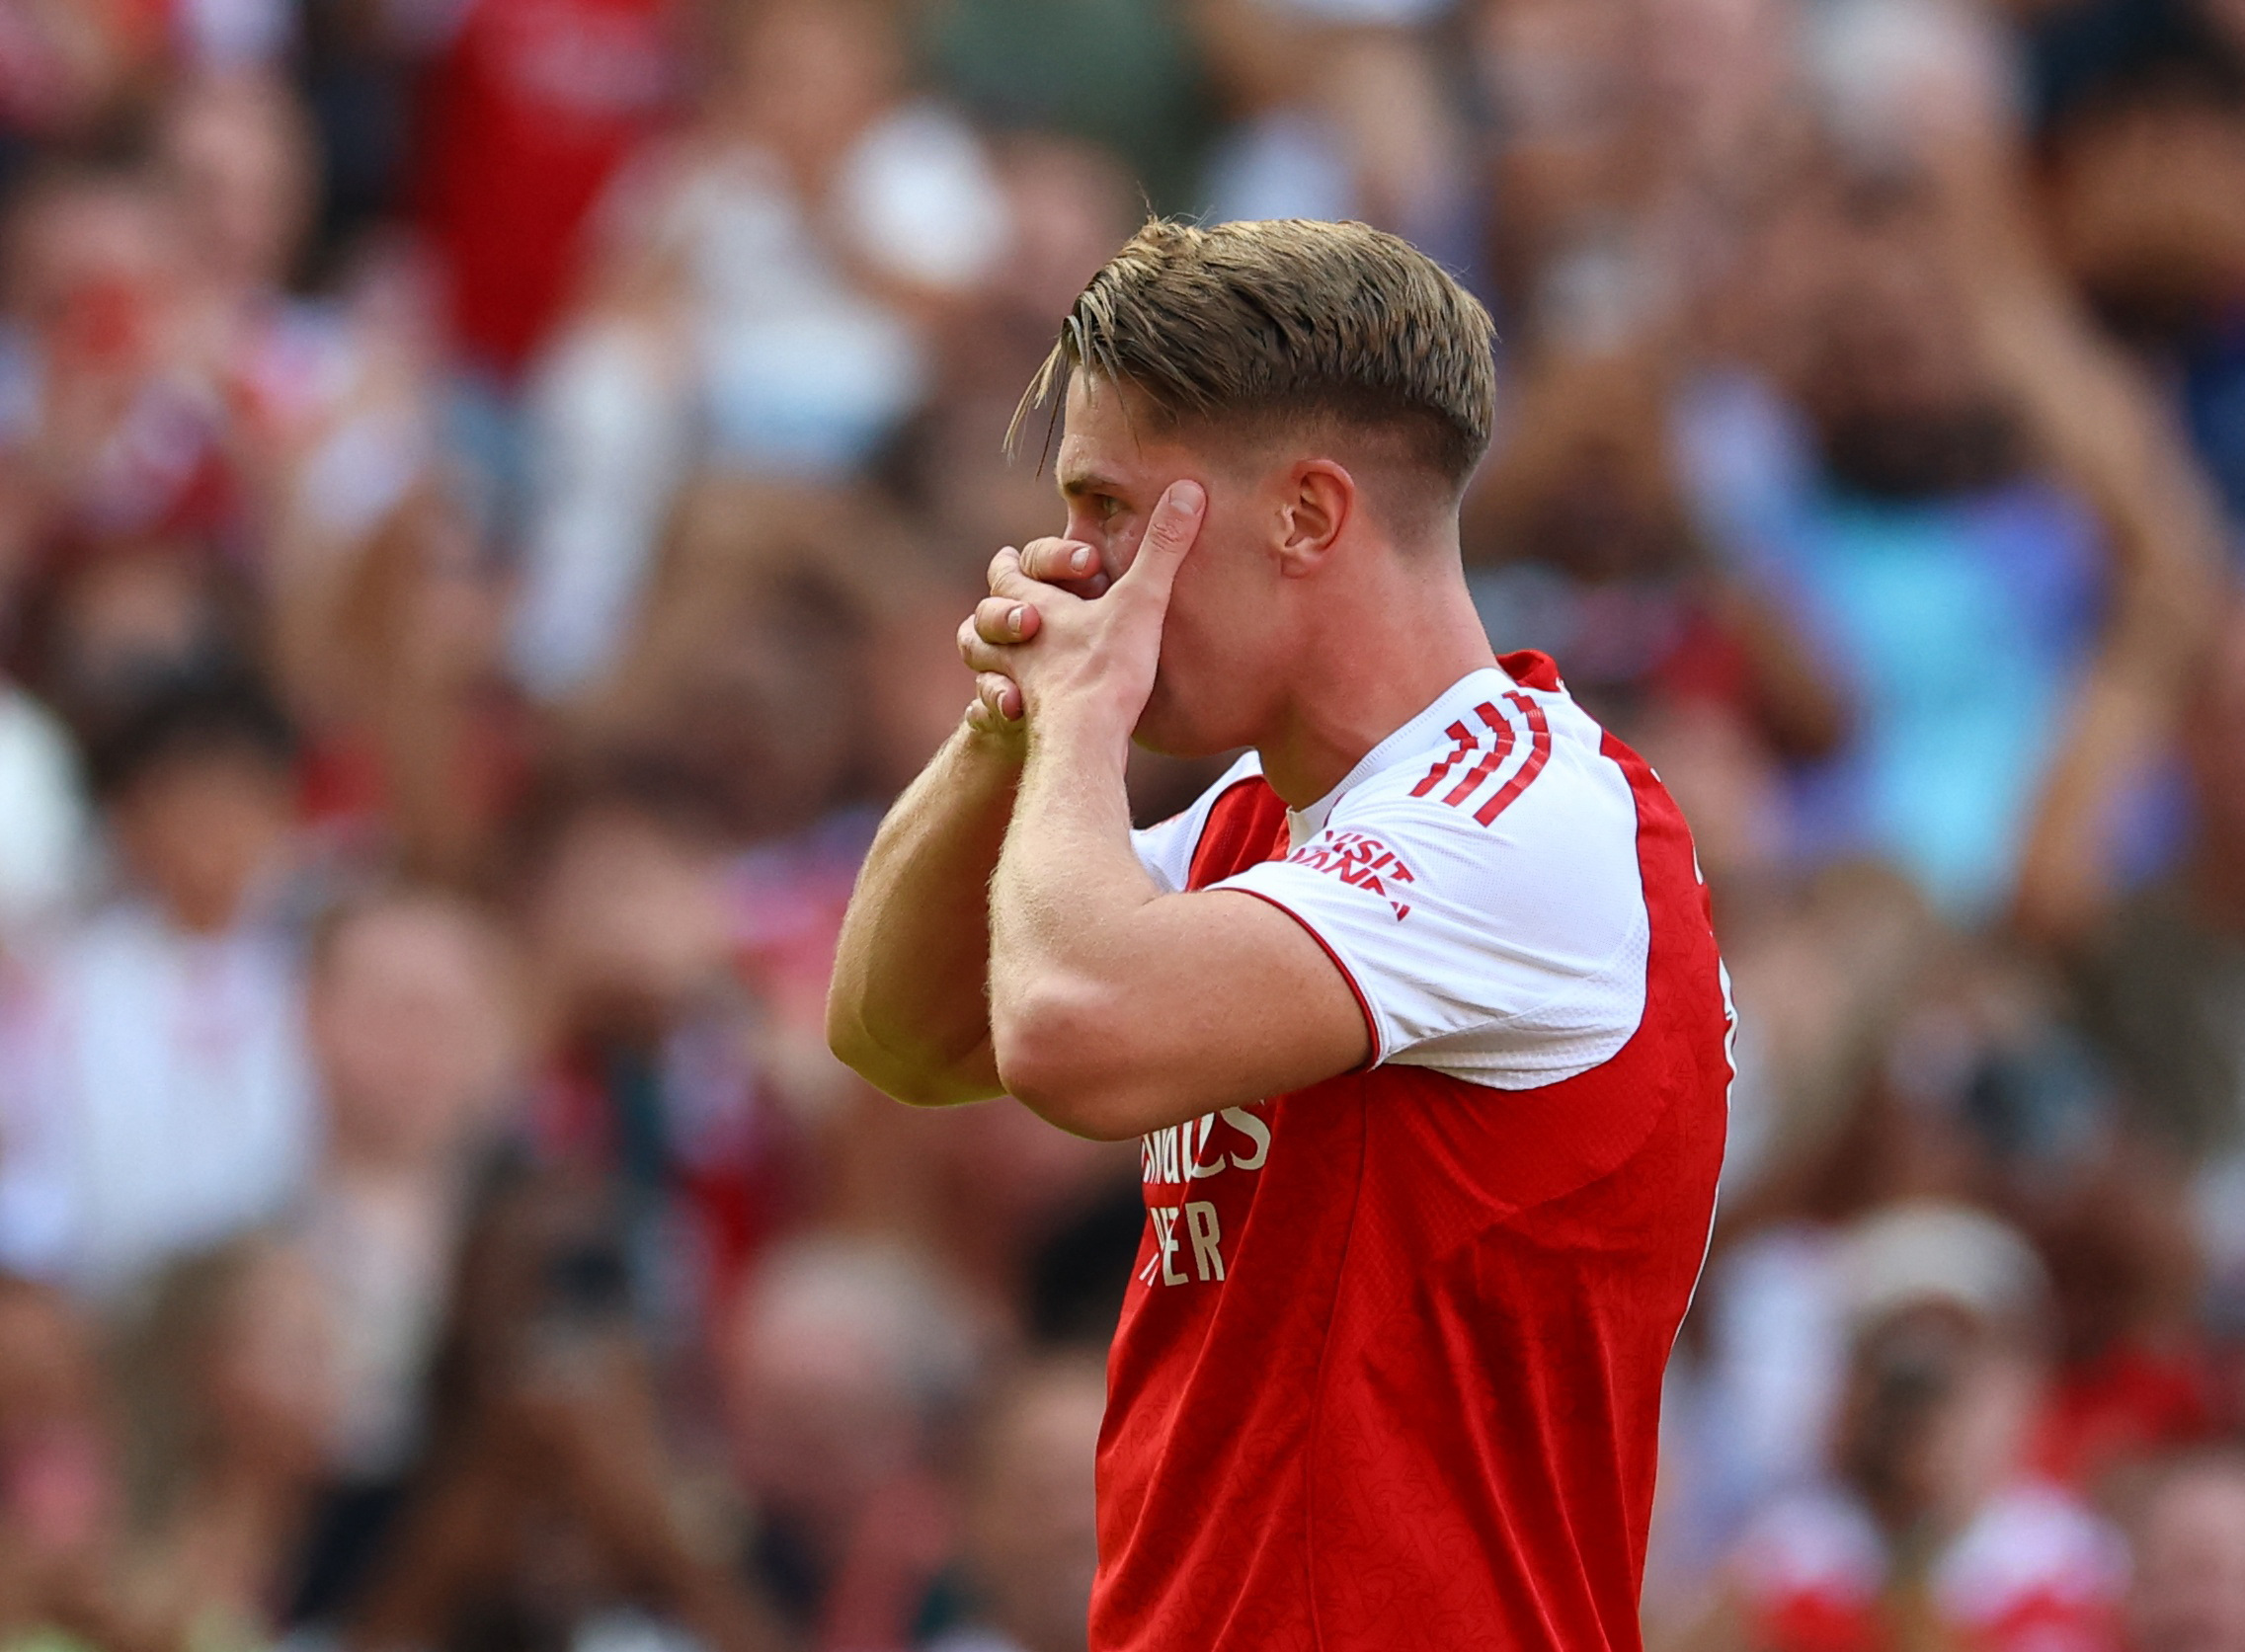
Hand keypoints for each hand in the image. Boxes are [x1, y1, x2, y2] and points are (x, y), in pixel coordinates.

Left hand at [958, 480, 1205, 741]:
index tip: (1040, 560)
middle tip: (1022, 605)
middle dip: (999, 604)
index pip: (1009, 570)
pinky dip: (998, 699)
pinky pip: (992, 705)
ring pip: (979, 656)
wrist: (1080, 743)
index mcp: (1036, 606)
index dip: (1023, 560)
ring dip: (990, 648)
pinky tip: (1015, 703)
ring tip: (1011, 649)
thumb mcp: (1143, 601)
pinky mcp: (1024, 720)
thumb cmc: (1106, 670)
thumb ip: (1164, 548)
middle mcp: (1015, 643)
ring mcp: (1015, 682)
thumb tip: (1189, 487)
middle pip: (983, 614)